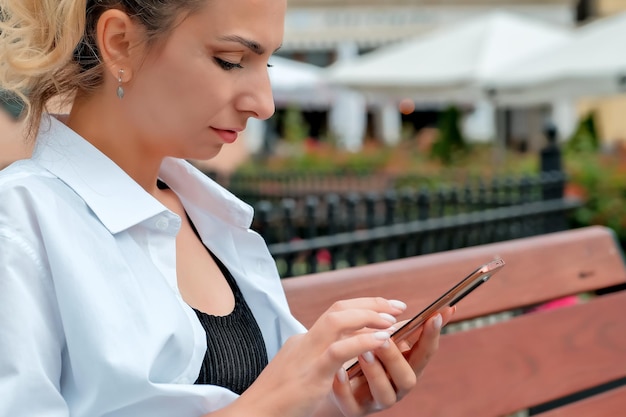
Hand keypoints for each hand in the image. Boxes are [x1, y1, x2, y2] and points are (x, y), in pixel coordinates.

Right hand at [234, 298, 407, 416]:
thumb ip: (318, 358)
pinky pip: (337, 351)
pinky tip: (381, 340)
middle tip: (398, 306)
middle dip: (371, 304)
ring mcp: (307, 357)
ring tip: (392, 322)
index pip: (336, 313)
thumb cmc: (277, 399)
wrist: (252, 414)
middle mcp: (305, 342)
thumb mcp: (300, 371)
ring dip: (368, 317)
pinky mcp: (310, 376)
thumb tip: (341, 352)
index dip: (363, 306)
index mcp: (303, 341)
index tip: (386, 307)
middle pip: (338, 309)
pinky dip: (361, 342)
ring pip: (337, 321)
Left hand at [330, 307, 455, 416]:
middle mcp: (396, 387)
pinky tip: (339, 372)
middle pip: (407, 378)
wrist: (334, 382)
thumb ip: (404, 328)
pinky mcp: (353, 410)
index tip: (435, 316)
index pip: (425, 352)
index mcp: (407, 367)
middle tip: (384, 338)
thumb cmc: (366, 356)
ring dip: (375, 371)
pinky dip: (345, 388)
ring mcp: (376, 400)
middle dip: (396, 357)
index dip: (432, 336)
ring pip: (384, 393)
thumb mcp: (385, 340)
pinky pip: (352, 405)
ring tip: (363, 352)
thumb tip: (439, 307)